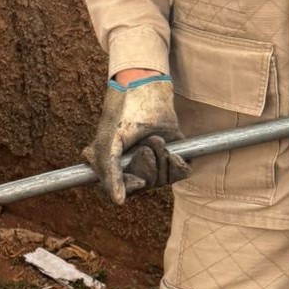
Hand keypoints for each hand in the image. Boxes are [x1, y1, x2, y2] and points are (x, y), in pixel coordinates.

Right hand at [83, 75, 190, 204]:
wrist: (147, 87)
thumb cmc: (123, 111)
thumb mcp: (109, 142)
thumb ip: (109, 171)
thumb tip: (118, 201)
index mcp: (112, 164)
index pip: (120, 191)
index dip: (130, 189)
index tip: (138, 181)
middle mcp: (133, 165)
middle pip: (143, 186)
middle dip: (148, 167)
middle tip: (146, 146)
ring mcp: (154, 160)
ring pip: (161, 180)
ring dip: (161, 159)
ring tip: (157, 138)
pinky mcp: (173, 154)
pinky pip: (179, 173)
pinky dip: (178, 164)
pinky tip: (173, 151)